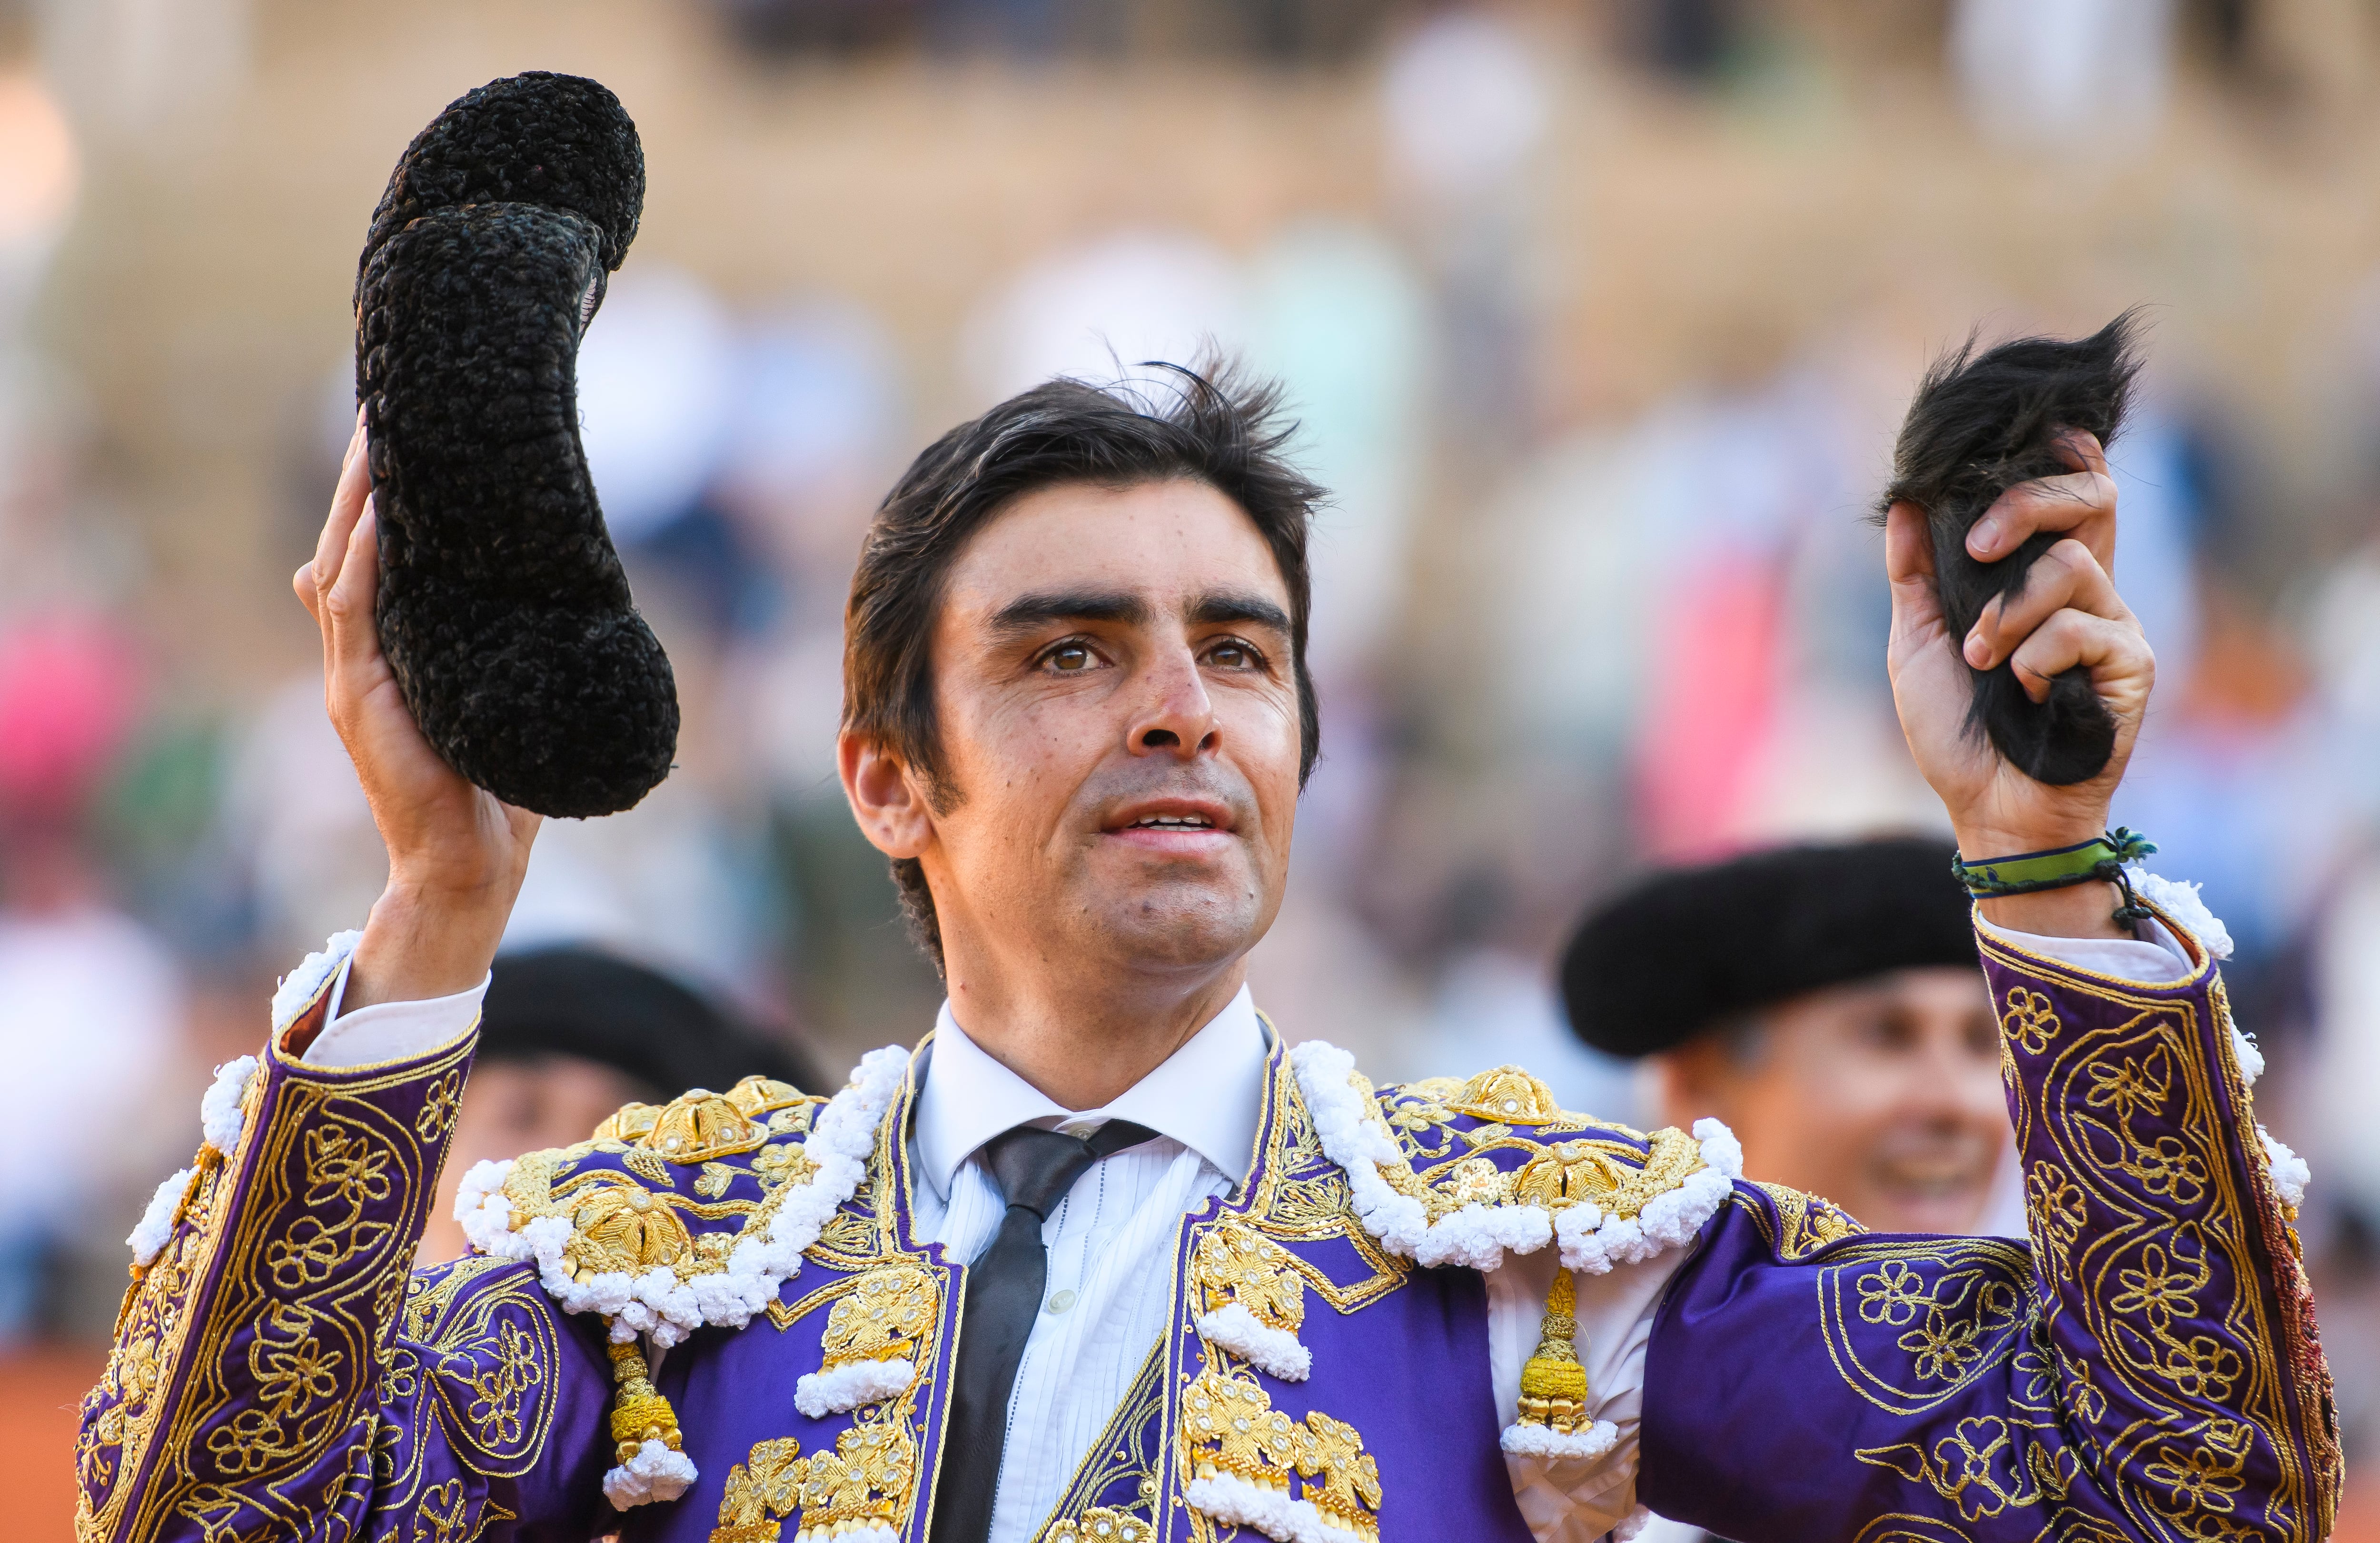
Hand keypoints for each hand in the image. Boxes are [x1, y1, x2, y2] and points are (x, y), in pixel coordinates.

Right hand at [294, 410, 539, 1008]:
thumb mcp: (506, 700)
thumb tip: (562, 594)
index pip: (377, 556)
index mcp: (395, 653)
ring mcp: (354, 676)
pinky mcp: (360, 697)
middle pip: (351, 543)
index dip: (380, 496)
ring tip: (376, 434)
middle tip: (381, 405)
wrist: (471, 869)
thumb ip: (511, 650)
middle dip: (362, 477)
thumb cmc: (499, 791)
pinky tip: (379, 509)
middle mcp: (363, 656)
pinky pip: (354, 609)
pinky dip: (365, 557)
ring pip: (344, 563)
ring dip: (358, 498)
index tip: (400, 433)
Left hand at [1884, 431, 2153, 937]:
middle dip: (2027, 503)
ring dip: (2008, 612)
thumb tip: (1903, 501)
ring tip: (1981, 660)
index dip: (2060, 457)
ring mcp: (2114, 625)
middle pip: (2090, 496)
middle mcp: (2087, 591)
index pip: (2071, 493)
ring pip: (2070, 565)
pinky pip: (2082, 627)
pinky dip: (2035, 657)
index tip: (2031, 440)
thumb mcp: (1915, 641)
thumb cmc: (1953, 731)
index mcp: (2039, 579)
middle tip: (1980, 545)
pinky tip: (2023, 692)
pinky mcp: (2131, 666)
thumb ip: (1914, 572)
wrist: (1983, 809)